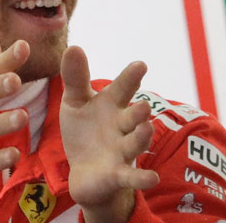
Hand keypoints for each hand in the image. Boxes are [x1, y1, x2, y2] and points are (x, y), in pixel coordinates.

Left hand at [59, 46, 159, 222]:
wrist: (84, 171)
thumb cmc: (84, 130)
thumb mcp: (75, 102)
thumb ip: (75, 77)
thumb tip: (72, 46)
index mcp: (111, 106)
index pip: (121, 89)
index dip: (130, 77)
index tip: (140, 65)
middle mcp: (122, 126)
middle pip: (133, 117)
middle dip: (139, 111)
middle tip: (143, 104)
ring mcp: (122, 151)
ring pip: (135, 143)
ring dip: (142, 137)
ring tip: (147, 128)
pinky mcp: (118, 174)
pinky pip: (131, 177)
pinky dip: (142, 178)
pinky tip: (152, 178)